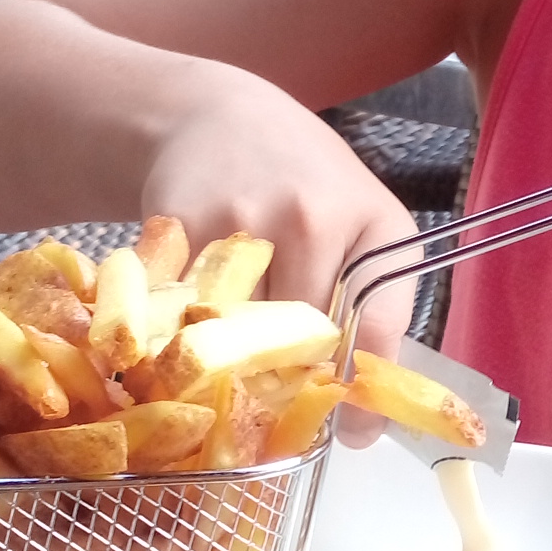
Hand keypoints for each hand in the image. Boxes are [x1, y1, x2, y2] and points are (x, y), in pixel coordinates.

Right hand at [138, 65, 421, 431]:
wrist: (220, 115)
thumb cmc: (309, 182)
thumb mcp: (368, 226)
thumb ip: (375, 311)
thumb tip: (357, 427)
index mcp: (370, 226)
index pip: (371, 330)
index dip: (357, 393)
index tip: (348, 435)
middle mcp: (309, 220)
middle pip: (295, 347)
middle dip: (287, 377)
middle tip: (273, 385)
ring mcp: (237, 223)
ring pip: (235, 339)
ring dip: (231, 361)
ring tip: (229, 352)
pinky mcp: (175, 227)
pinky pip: (180, 315)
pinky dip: (181, 334)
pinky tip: (188, 322)